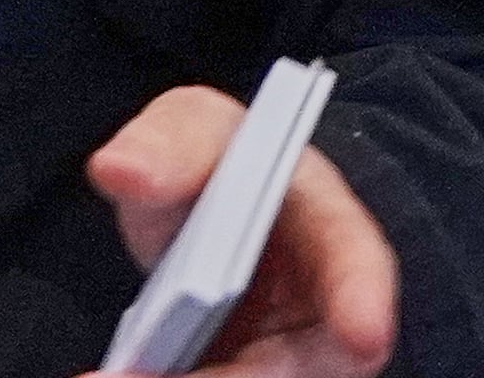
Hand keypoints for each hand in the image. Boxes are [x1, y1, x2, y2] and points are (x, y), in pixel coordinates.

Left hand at [82, 86, 395, 377]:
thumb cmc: (217, 161)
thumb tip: (120, 168)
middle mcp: (325, 307)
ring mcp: (287, 354)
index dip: (363, 301)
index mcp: (330, 227)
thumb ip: (166, 145)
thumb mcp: (193, 129)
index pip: (360, 264)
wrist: (200, 211)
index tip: (362, 336)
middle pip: (301, 360)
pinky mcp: (244, 375)